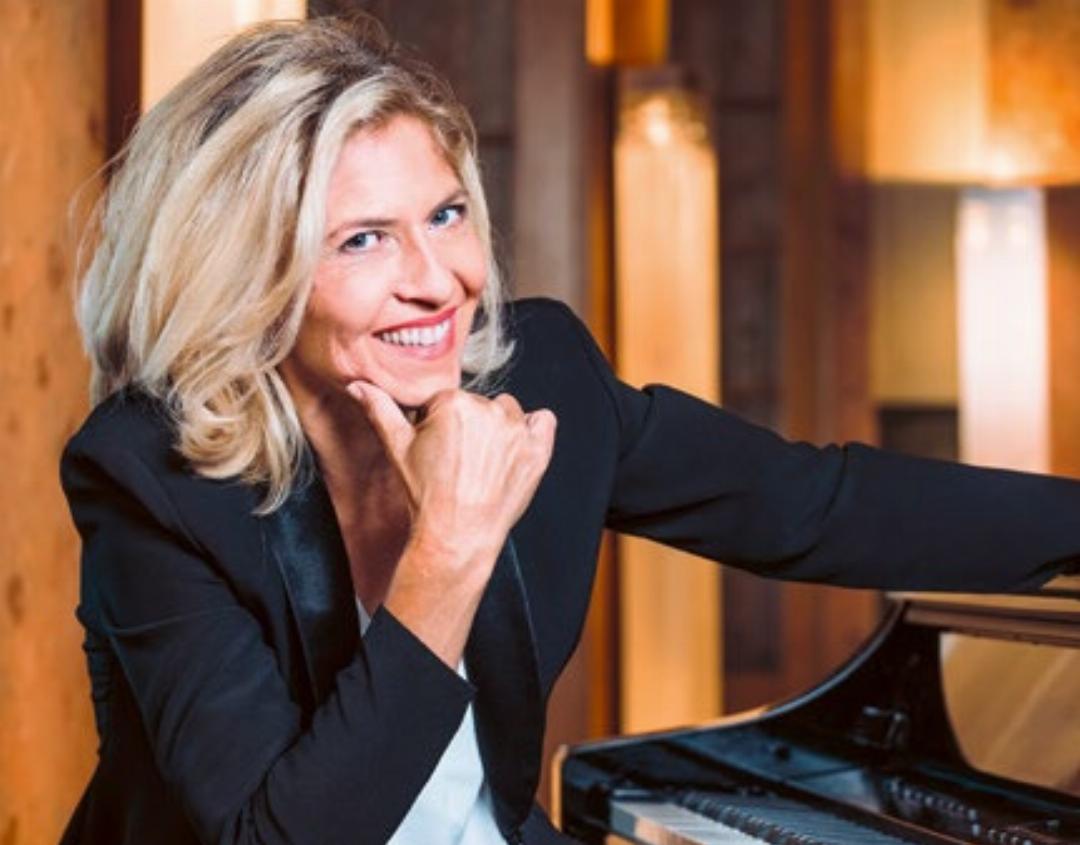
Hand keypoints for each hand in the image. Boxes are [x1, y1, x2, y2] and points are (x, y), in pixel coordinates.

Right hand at [348, 382, 555, 662]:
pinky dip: (533, 431)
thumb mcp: (397, 449)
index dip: (440, 424)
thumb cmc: (426, 495)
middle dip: (469, 426)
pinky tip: (516, 450)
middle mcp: (489, 410)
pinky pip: (544, 422)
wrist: (457, 536)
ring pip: (507, 413)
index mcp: (454, 402)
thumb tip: (359, 385)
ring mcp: (517, 430)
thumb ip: (380, 409)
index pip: (447, 400)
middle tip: (458, 460)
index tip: (439, 448)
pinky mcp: (538, 450)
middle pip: (478, 405)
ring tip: (482, 463)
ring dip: (498, 429)